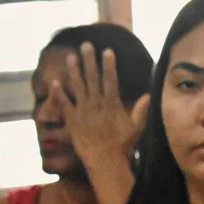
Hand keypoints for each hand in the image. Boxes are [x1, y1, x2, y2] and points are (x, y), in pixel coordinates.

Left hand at [49, 42, 150, 167]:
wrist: (104, 159)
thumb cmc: (121, 144)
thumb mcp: (136, 127)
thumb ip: (141, 110)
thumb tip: (149, 95)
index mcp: (112, 103)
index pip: (110, 79)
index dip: (108, 64)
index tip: (107, 50)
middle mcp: (96, 103)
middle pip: (92, 77)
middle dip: (90, 60)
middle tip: (86, 45)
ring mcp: (82, 110)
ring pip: (77, 86)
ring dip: (74, 70)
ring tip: (71, 56)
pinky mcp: (72, 119)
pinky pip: (63, 103)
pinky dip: (58, 93)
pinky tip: (54, 82)